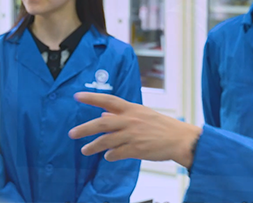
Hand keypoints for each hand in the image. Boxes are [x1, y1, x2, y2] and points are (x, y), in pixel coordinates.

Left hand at [68, 92, 201, 167]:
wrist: (180, 139)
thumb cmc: (162, 127)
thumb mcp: (143, 115)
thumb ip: (123, 114)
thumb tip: (104, 113)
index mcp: (133, 109)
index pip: (109, 100)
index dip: (92, 98)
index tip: (77, 96)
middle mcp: (131, 120)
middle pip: (102, 122)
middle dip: (85, 128)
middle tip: (72, 133)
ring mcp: (133, 135)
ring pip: (106, 141)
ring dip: (93, 146)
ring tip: (84, 150)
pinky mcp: (136, 149)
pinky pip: (117, 153)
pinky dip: (110, 156)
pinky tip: (108, 157)